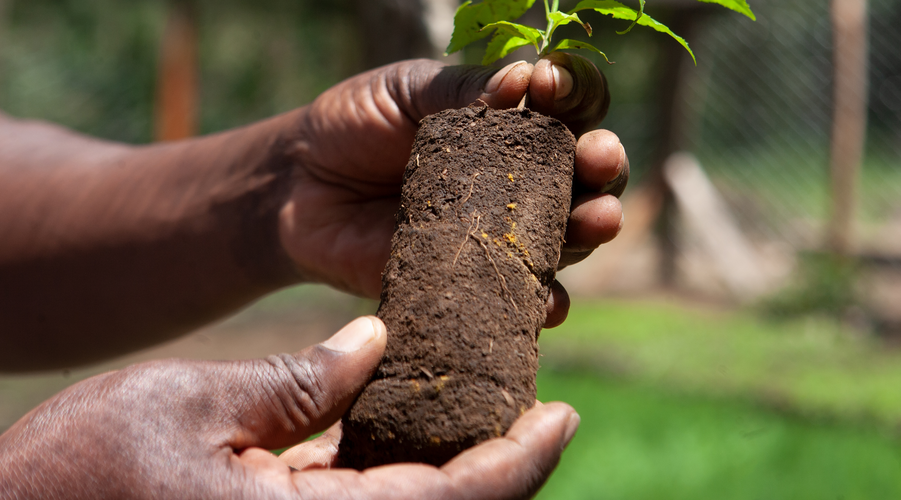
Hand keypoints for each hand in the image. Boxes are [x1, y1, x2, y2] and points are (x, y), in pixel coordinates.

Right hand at [0, 317, 579, 498]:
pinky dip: (393, 476)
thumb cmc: (75, 475)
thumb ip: (294, 383)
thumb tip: (375, 345)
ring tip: (479, 401)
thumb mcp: (186, 405)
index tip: (564, 415)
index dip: (521, 462)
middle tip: (534, 404)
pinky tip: (398, 424)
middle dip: (499, 468)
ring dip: (452, 471)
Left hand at [280, 54, 627, 326]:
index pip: (567, 108)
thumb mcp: (406, 92)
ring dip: (590, 229)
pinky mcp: (474, 286)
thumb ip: (463, 91)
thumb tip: (524, 81)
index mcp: (513, 125)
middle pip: (587, 176)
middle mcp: (522, 182)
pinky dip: (543, 304)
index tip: (551, 87)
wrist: (296, 189)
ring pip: (568, 237)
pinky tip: (548, 299)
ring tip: (597, 220)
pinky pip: (522, 302)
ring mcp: (503, 237)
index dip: (573, 97)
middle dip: (603, 166)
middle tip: (598, 157)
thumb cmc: (355, 126)